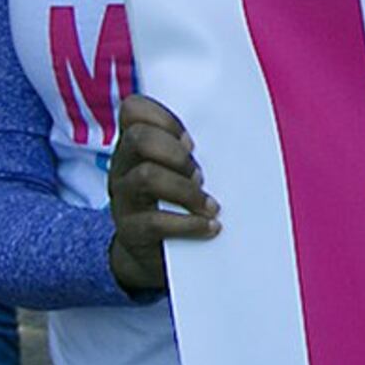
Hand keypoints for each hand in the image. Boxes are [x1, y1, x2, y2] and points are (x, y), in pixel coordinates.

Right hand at [104, 95, 216, 297]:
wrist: (154, 254)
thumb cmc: (177, 201)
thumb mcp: (180, 170)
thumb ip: (193, 151)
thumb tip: (241, 134)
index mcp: (135, 145)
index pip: (133, 110)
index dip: (163, 117)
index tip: (192, 141)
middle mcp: (123, 167)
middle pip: (138, 139)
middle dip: (176, 153)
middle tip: (201, 175)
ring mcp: (123, 199)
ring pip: (145, 177)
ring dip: (185, 189)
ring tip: (210, 205)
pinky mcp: (130, 231)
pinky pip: (153, 222)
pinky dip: (188, 224)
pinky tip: (211, 227)